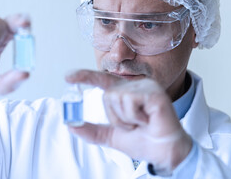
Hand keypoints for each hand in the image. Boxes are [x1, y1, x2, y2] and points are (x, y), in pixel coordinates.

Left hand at [66, 70, 191, 175]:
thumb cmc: (142, 140)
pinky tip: (148, 119)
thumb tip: (71, 126)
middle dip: (116, 117)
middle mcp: (134, 86)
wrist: (163, 153)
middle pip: (107, 95)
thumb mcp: (112, 135)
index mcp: (124, 92)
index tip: (67, 77)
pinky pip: (130, 101)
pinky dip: (135, 116)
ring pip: (117, 98)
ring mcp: (145, 87)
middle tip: (134, 124)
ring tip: (141, 122)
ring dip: (126, 118)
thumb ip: (93, 131)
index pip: (101, 81)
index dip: (84, 77)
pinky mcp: (154, 92)